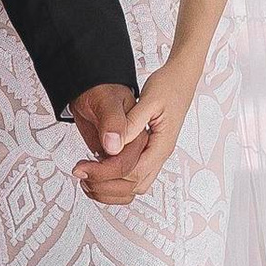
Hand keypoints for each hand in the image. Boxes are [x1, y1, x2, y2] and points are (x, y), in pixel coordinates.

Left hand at [75, 62, 194, 207]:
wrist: (182, 78)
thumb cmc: (169, 85)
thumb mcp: (149, 99)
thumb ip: (131, 122)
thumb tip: (114, 144)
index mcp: (160, 144)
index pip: (132, 172)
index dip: (105, 174)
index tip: (85, 167)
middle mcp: (159, 154)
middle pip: (132, 186)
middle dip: (105, 185)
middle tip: (82, 173)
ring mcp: (155, 155)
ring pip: (135, 186)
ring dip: (111, 187)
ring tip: (89, 176)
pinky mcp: (150, 151)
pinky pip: (135, 177)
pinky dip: (118, 181)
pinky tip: (102, 172)